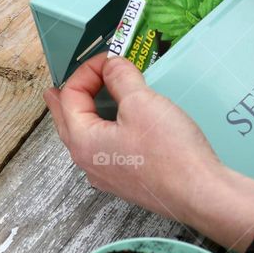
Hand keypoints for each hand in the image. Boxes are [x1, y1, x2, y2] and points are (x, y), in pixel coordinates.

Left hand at [45, 55, 253, 251]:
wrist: (199, 193)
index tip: (108, 59)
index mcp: (83, 140)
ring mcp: (106, 175)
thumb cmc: (169, 152)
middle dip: (64, 101)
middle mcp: (88, 161)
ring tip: (80, 107)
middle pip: (67, 123)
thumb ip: (120, 78)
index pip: (70, 97)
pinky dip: (101, 132)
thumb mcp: (142, 102)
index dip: (86, 71)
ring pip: (84, 139)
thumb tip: (111, 65)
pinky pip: (103, 151)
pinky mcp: (125, 181)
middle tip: (54, 91)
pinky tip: (112, 129)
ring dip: (81, 118)